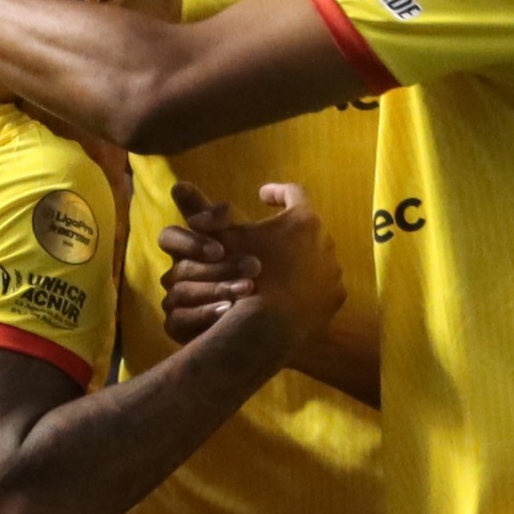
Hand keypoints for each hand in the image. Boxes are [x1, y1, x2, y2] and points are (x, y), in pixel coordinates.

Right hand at [164, 183, 343, 347]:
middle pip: (308, 228)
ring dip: (298, 260)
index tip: (264, 195)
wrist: (269, 328)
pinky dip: (305, 286)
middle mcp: (326, 242)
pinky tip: (287, 293)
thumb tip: (178, 186)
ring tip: (277, 268)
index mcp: (302, 220)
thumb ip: (204, 213)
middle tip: (270, 237)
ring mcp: (334, 272)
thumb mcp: (223, 240)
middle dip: (288, 231)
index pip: (293, 193)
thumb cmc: (242, 275)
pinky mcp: (335, 299)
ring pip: (316, 258)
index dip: (276, 192)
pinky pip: (321, 285)